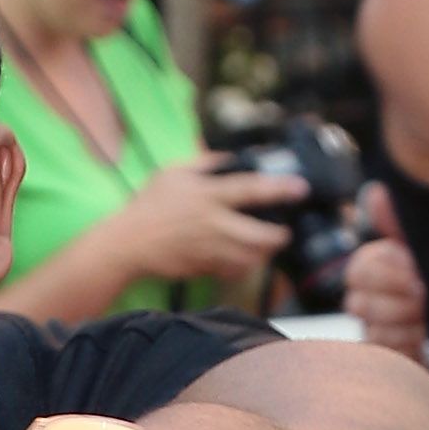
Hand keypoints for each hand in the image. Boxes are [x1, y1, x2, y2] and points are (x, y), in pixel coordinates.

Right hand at [119, 155, 305, 282]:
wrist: (127, 244)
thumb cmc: (148, 205)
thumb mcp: (173, 172)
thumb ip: (206, 162)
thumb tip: (232, 157)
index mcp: (208, 196)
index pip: (251, 190)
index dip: (280, 189)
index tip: (301, 188)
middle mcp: (213, 224)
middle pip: (259, 236)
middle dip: (278, 235)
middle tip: (285, 230)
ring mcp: (209, 251)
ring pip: (249, 258)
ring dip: (263, 253)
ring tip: (267, 245)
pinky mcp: (203, 268)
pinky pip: (233, 272)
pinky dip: (243, 267)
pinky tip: (243, 259)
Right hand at [343, 183, 428, 360]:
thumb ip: (400, 222)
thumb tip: (375, 191)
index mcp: (377, 266)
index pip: (358, 268)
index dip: (386, 272)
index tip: (414, 270)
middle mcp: (368, 298)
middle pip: (356, 303)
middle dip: (397, 300)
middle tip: (425, 296)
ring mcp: (374, 329)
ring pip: (370, 328)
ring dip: (405, 322)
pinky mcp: (386, 356)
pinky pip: (382, 351)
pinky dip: (407, 343)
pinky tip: (426, 337)